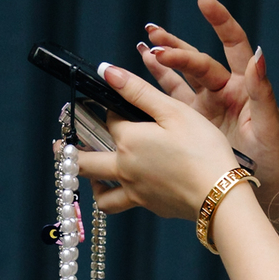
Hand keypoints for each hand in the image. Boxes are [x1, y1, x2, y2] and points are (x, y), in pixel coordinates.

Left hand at [78, 64, 238, 220]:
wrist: (221, 196)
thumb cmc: (202, 150)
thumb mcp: (172, 111)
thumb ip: (137, 91)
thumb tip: (106, 71)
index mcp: (128, 141)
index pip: (107, 121)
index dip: (111, 109)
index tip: (118, 104)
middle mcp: (125, 170)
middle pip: (85, 165)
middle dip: (68, 154)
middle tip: (57, 148)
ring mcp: (137, 194)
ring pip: (102, 196)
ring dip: (92, 184)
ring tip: (93, 176)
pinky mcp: (152, 208)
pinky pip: (126, 204)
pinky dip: (121, 195)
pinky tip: (131, 186)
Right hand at [140, 0, 278, 197]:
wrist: (263, 192)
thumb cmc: (272, 159)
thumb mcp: (269, 126)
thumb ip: (261, 91)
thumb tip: (258, 55)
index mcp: (244, 84)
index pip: (232, 42)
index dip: (218, 20)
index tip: (201, 0)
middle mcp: (224, 89)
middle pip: (197, 59)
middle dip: (176, 48)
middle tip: (156, 42)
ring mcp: (207, 106)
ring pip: (181, 75)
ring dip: (162, 58)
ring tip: (145, 44)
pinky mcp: (193, 124)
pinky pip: (171, 98)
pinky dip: (157, 83)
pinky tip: (143, 67)